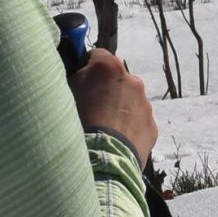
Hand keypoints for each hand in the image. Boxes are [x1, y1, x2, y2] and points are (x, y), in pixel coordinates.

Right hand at [70, 48, 155, 168]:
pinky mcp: (152, 126)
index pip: (96, 55)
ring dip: (118, 109)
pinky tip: (114, 141)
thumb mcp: (65, 92)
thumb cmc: (76, 122)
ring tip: (102, 129)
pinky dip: (128, 127)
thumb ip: (76, 76)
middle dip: (106, 89)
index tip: (80, 82)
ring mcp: (145, 104)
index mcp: (109, 66)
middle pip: (116, 79)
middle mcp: (133, 80)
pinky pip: (138, 122)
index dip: (86, 68)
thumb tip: (79, 72)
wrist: (100, 161)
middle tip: (91, 109)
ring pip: (129, 101)